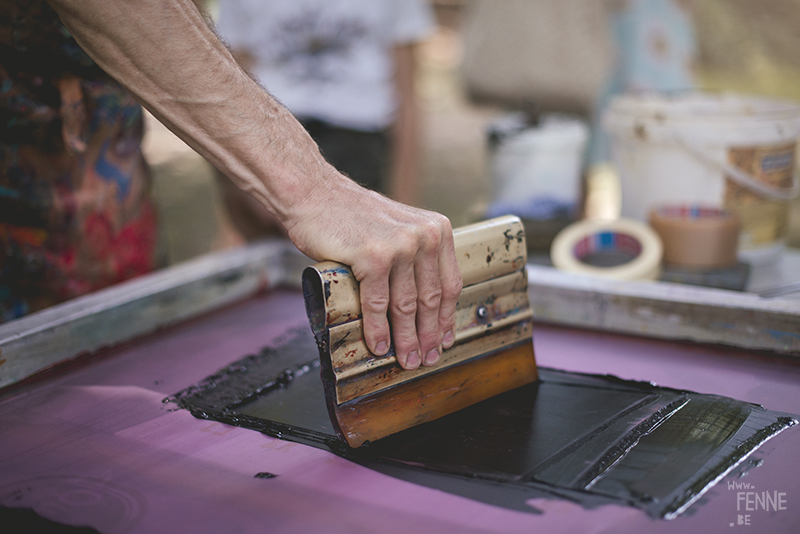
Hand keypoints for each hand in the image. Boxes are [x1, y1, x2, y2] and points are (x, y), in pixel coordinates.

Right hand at [286, 172, 461, 369]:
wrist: (315, 196)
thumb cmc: (352, 217)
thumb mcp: (399, 229)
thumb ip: (415, 256)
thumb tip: (423, 305)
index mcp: (437, 229)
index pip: (449, 283)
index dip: (447, 317)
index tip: (445, 339)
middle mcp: (424, 236)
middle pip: (430, 299)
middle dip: (428, 335)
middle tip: (426, 358)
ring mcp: (400, 245)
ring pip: (406, 305)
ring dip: (406, 339)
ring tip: (405, 359)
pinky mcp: (373, 256)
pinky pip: (378, 303)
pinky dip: (378, 329)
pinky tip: (379, 345)